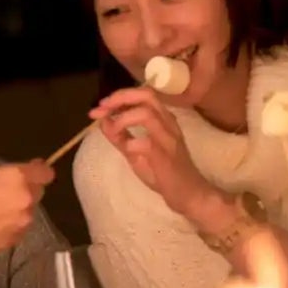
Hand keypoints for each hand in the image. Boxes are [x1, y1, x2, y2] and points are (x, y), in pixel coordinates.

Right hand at [0, 161, 52, 267]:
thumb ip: (12, 176)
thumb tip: (32, 171)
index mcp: (16, 177)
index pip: (45, 173)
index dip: (39, 173)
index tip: (31, 173)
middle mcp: (25, 197)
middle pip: (37, 192)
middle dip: (25, 192)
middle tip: (3, 196)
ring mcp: (23, 220)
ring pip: (29, 211)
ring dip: (18, 210)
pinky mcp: (17, 238)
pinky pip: (20, 227)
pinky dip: (12, 226)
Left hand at [90, 88, 212, 216]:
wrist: (187, 193)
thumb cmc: (163, 171)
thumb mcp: (135, 152)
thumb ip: (120, 136)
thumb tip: (102, 121)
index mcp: (162, 118)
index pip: (142, 94)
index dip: (119, 96)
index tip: (100, 106)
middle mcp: (168, 123)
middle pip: (146, 95)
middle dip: (120, 98)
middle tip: (102, 108)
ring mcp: (169, 138)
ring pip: (146, 114)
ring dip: (123, 118)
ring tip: (114, 130)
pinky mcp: (167, 156)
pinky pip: (147, 142)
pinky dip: (132, 143)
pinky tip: (127, 150)